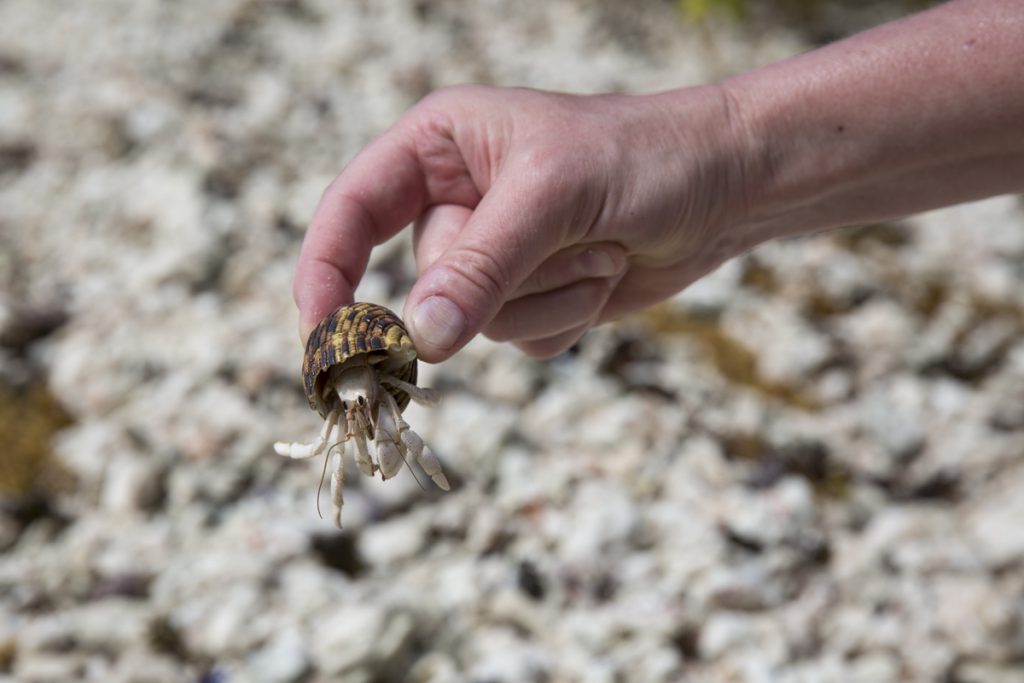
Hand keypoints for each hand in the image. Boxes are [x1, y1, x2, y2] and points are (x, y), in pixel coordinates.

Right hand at [294, 84, 750, 360]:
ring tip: (597, 246)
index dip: (327, 270)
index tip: (321, 333)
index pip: (353, 210)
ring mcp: (494, 256)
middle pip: (426, 284)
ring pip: (474, 324)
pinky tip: (604, 273)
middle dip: (499, 279)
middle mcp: (457, 201)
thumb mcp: (554, 195)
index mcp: (440, 147)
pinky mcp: (531, 297)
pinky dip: (564, 319)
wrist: (725, 187)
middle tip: (567, 241)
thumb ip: (481, 264)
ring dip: (546, 296)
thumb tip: (420, 340)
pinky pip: (518, 342)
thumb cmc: (643, 158)